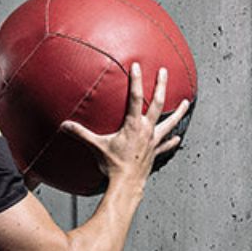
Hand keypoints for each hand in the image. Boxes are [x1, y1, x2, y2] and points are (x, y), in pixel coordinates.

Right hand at [60, 63, 189, 190]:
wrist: (127, 184)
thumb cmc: (113, 165)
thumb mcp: (96, 146)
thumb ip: (81, 134)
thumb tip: (64, 125)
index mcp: (133, 125)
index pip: (135, 97)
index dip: (136, 80)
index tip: (137, 66)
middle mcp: (147, 130)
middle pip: (158, 103)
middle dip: (161, 86)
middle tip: (164, 72)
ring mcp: (153, 141)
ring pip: (170, 123)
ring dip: (178, 112)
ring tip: (186, 103)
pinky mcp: (155, 152)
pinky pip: (166, 144)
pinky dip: (172, 140)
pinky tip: (178, 137)